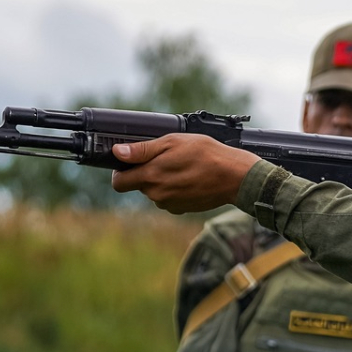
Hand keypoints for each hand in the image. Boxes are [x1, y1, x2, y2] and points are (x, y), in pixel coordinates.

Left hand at [108, 135, 259, 213]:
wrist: (234, 177)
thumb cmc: (206, 154)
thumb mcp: (172, 142)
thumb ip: (142, 150)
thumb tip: (117, 153)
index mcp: (150, 177)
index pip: (119, 182)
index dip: (121, 170)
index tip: (131, 162)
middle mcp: (156, 194)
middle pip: (138, 185)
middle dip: (146, 173)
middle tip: (166, 159)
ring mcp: (169, 204)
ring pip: (154, 192)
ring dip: (161, 181)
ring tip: (182, 167)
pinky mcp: (181, 209)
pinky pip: (169, 199)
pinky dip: (174, 190)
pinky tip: (189, 179)